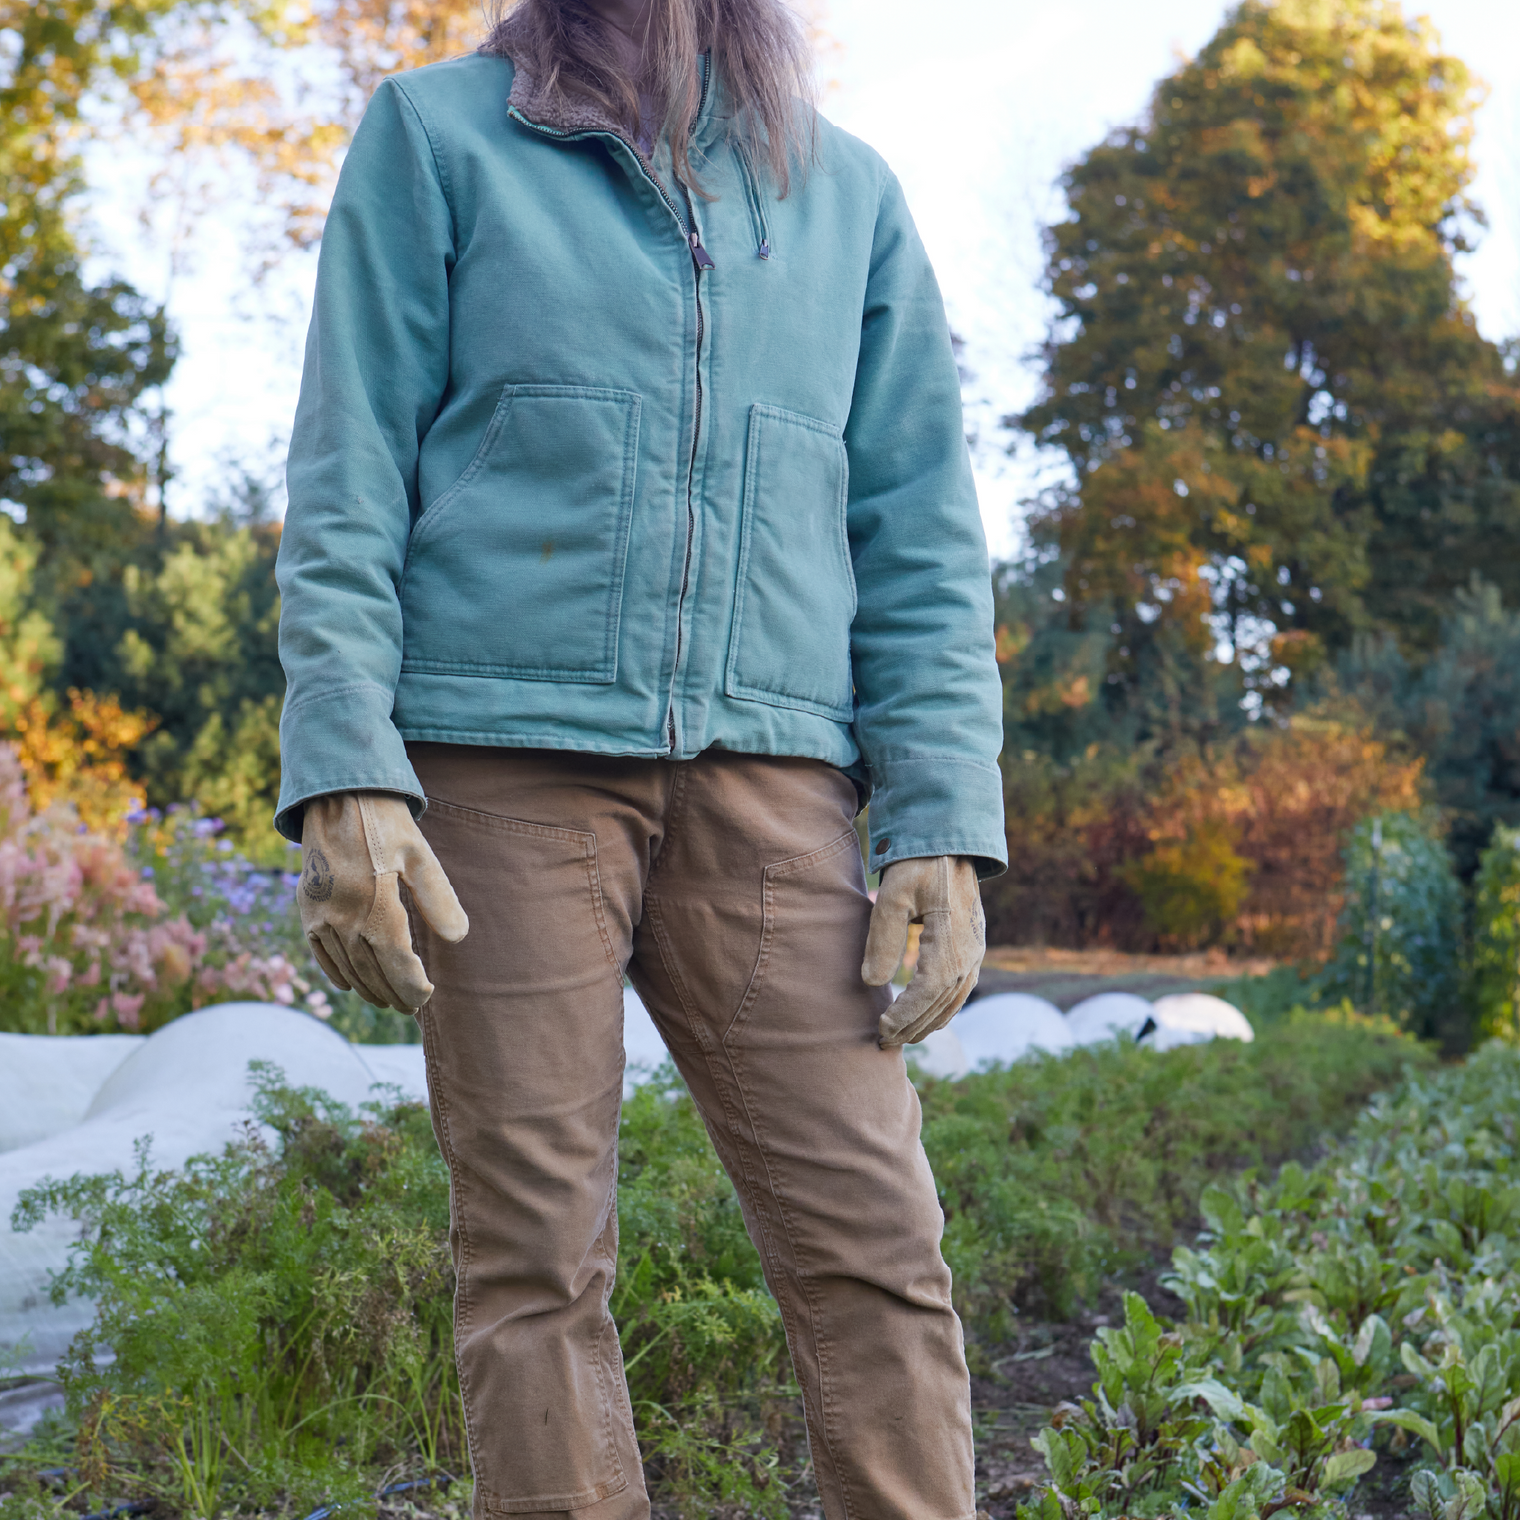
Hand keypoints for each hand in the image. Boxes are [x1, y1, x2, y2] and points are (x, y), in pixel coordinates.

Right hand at [299, 792, 468, 1012]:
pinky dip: (336, 972)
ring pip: (346, 966)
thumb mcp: (420, 854)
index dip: (412, 985)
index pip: (397, 961)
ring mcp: (320, 914)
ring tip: (387, 1001)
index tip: (427, 996)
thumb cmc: (385, 822)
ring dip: (368, 988)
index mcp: (376, 903)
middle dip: (392, 993)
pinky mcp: (306, 908)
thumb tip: (458, 938)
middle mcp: (344, 916)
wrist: (336, 795)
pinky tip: (351, 984)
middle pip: (371, 970)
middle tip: (411, 1008)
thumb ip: (439, 898)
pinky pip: (320, 951)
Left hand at [861, 855, 984, 1046]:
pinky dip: (941, 1009)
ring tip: (898, 1037)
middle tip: (881, 1043)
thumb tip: (873, 983)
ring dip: (927, 1023)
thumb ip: (882, 938)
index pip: (928, 994)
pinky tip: (922, 1017)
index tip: (880, 1031)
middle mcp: (970, 954)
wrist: (950, 841)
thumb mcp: (893, 895)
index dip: (905, 1017)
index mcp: (951, 942)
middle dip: (912, 1028)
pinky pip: (959, 990)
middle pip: (942, 1006)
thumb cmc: (917, 864)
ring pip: (953, 1002)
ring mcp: (976, 952)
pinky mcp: (974, 949)